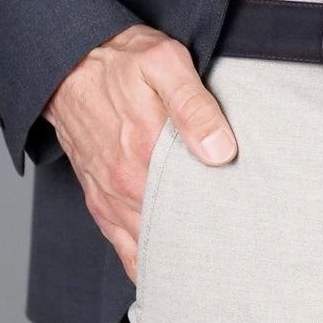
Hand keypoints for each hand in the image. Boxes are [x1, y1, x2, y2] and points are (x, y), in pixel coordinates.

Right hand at [41, 23, 236, 281]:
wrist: (70, 61)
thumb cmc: (122, 60)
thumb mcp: (165, 64)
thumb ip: (194, 106)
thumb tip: (220, 149)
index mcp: (146, 151)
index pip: (196, 201)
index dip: (225, 214)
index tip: (251, 221)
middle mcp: (125, 181)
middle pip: (175, 226)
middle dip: (208, 237)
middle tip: (241, 241)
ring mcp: (111, 194)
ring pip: (149, 242)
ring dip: (179, 252)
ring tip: (215, 257)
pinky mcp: (100, 198)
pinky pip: (123, 243)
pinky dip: (146, 258)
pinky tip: (172, 262)